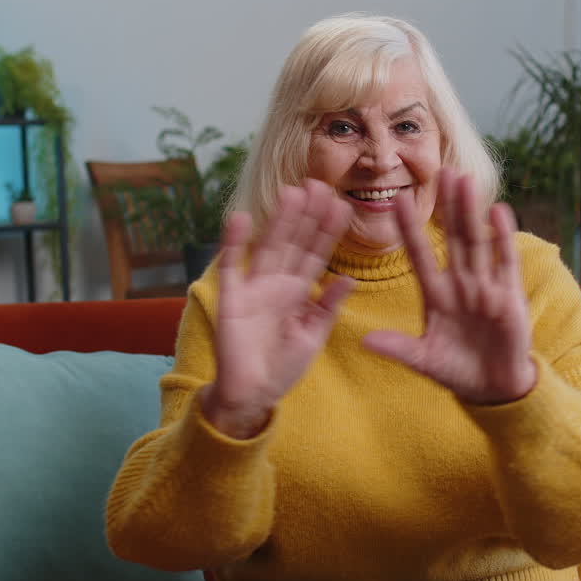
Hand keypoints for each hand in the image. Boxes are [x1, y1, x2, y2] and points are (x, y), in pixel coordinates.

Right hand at [203, 180, 353, 436]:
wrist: (253, 395)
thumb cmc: (283, 367)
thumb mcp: (313, 335)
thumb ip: (328, 307)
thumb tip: (349, 279)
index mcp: (298, 292)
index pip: (316, 254)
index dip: (327, 231)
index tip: (342, 205)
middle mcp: (277, 283)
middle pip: (294, 242)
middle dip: (306, 215)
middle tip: (319, 185)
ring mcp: (253, 288)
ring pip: (269, 246)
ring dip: (279, 221)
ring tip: (291, 192)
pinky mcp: (231, 299)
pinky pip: (231, 267)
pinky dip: (233, 243)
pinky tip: (239, 218)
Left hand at [364, 168, 535, 403]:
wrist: (493, 389)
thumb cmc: (456, 371)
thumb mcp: (423, 360)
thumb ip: (398, 348)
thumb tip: (364, 341)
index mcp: (435, 296)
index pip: (419, 254)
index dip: (410, 229)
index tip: (398, 200)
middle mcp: (460, 284)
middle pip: (451, 238)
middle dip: (446, 206)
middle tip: (440, 171)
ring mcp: (485, 286)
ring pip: (476, 241)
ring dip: (470, 211)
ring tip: (464, 180)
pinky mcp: (509, 295)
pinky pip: (504, 260)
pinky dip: (502, 237)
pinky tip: (499, 211)